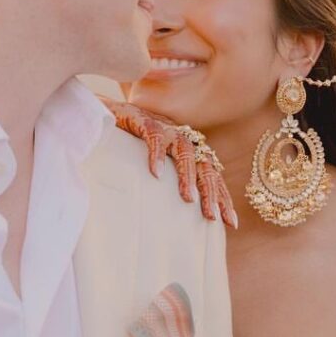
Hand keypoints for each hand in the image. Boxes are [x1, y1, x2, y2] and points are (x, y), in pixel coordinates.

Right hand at [101, 97, 236, 227]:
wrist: (105, 113)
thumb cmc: (129, 144)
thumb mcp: (154, 165)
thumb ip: (167, 183)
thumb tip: (177, 216)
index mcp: (188, 148)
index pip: (211, 174)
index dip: (222, 197)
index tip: (230, 223)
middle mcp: (181, 137)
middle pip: (204, 165)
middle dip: (211, 192)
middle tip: (212, 217)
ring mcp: (164, 127)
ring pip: (185, 151)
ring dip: (188, 176)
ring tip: (189, 199)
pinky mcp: (143, 120)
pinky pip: (154, 137)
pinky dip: (157, 154)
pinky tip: (156, 174)